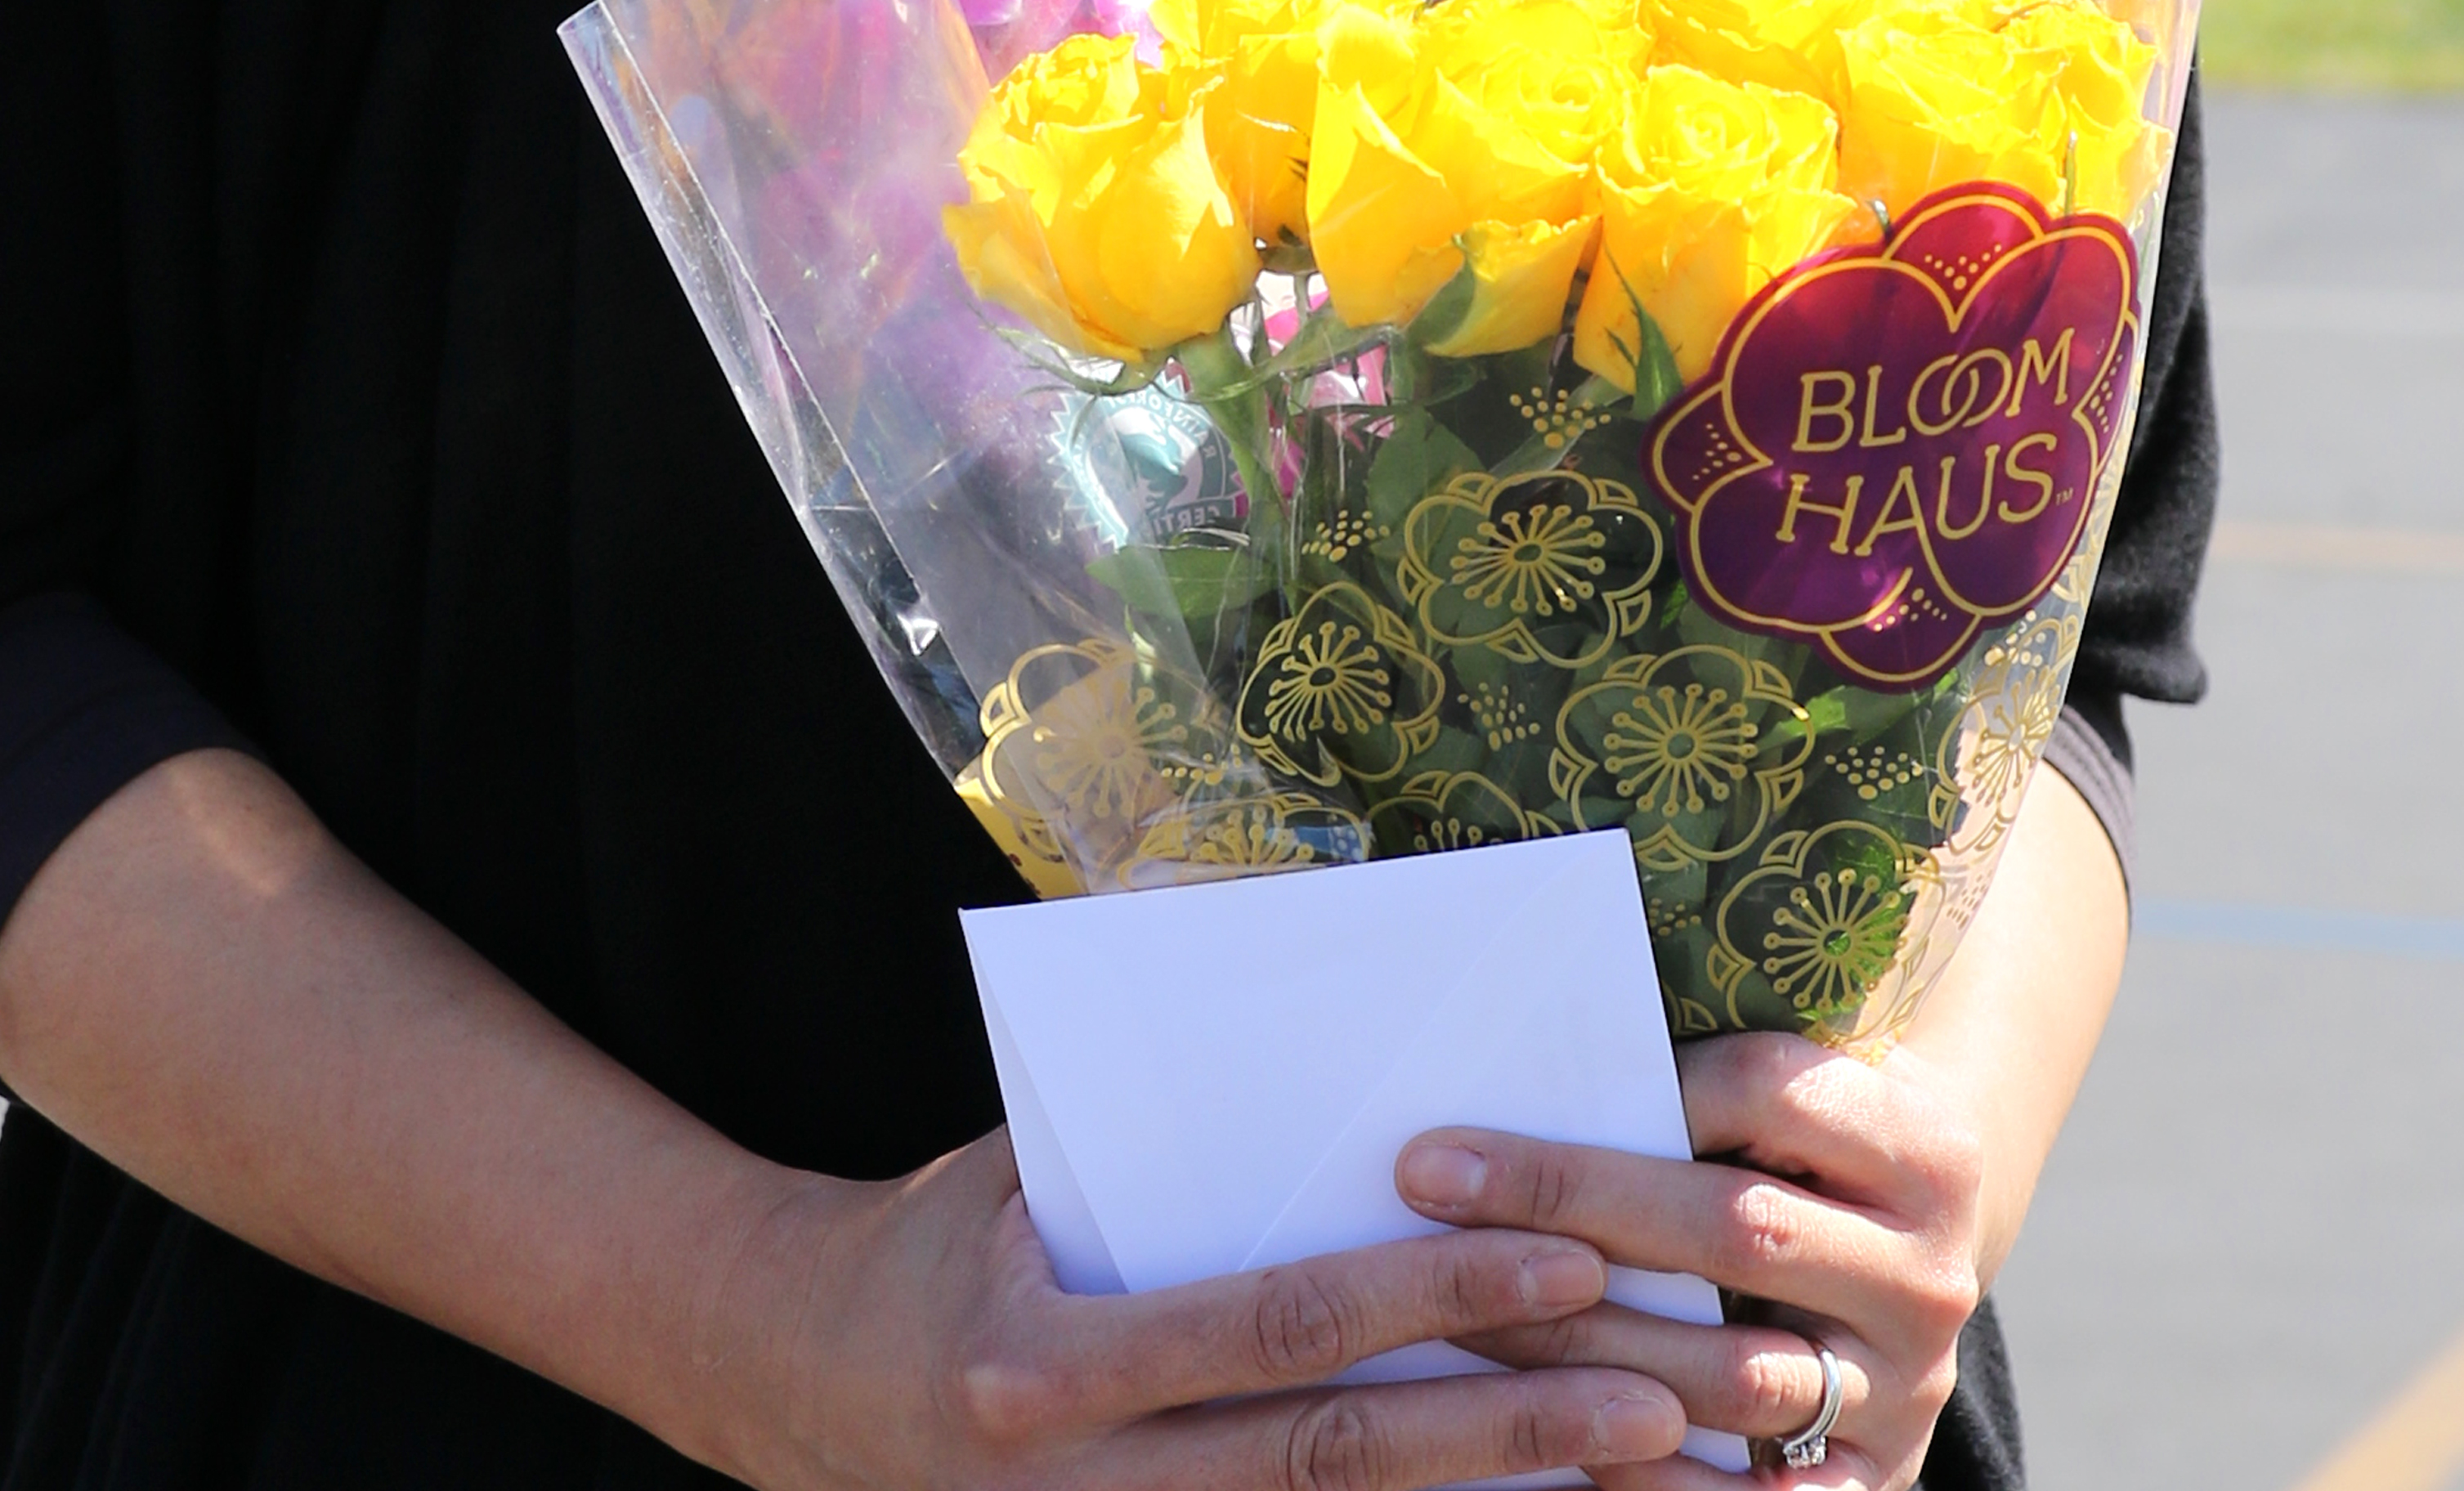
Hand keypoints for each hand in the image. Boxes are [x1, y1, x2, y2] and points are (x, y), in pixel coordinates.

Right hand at [697, 1118, 1703, 1490]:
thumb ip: (1163, 1133)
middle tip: (1670, 1396)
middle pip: (1342, 1462)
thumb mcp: (1024, 1163)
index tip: (1568, 1256)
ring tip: (1651, 1471)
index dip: (1428, 1294)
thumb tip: (1303, 1019)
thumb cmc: (932, 1239)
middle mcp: (1090, 1484)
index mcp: (1057, 1361)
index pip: (1282, 1325)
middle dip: (1517, 1429)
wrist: (793, 1385)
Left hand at [1395, 1035, 1987, 1490]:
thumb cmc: (1808, 1158)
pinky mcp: (1873, 1482)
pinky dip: (1659, 1480)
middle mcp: (1928, 1275)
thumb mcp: (1799, 1103)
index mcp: (1923, 1150)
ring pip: (1731, 1372)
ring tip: (1461, 1316)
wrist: (1908, 1278)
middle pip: (1736, 1228)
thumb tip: (1516, 1054)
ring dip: (1582, 1346)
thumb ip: (1702, 1079)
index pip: (1770, 1089)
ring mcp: (1907, 1391)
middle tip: (1431, 1181)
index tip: (1531, 1082)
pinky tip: (1559, 1445)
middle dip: (1570, 1204)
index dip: (1646, 1085)